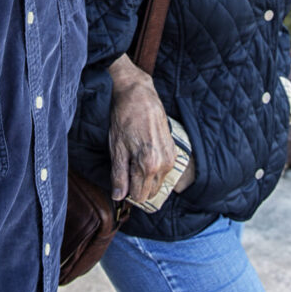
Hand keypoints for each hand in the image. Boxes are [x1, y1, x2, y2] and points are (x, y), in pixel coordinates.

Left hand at [107, 54, 177, 202]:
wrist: (138, 95)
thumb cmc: (125, 119)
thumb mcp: (116, 148)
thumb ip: (119, 175)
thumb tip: (118, 196)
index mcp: (148, 165)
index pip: (140, 196)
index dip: (128, 191)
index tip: (121, 180)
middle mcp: (164, 164)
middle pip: (151, 192)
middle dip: (138, 186)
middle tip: (126, 168)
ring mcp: (171, 157)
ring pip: (158, 182)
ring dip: (147, 178)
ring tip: (134, 159)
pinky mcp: (174, 150)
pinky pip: (164, 171)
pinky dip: (154, 169)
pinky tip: (144, 154)